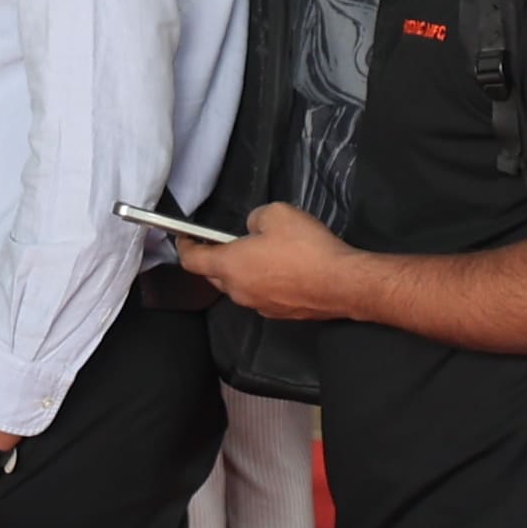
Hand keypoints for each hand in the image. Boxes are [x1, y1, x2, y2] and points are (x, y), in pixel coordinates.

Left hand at [188, 202, 350, 320]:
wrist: (342, 283)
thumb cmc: (306, 249)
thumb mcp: (276, 213)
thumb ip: (254, 218)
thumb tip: (253, 228)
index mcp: (230, 266)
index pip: (191, 261)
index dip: (184, 247)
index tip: (185, 238)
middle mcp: (239, 291)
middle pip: (213, 276)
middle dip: (214, 258)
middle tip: (226, 241)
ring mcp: (259, 305)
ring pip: (239, 287)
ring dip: (242, 271)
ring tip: (261, 252)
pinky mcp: (280, 313)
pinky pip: (261, 295)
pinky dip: (263, 282)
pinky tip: (282, 269)